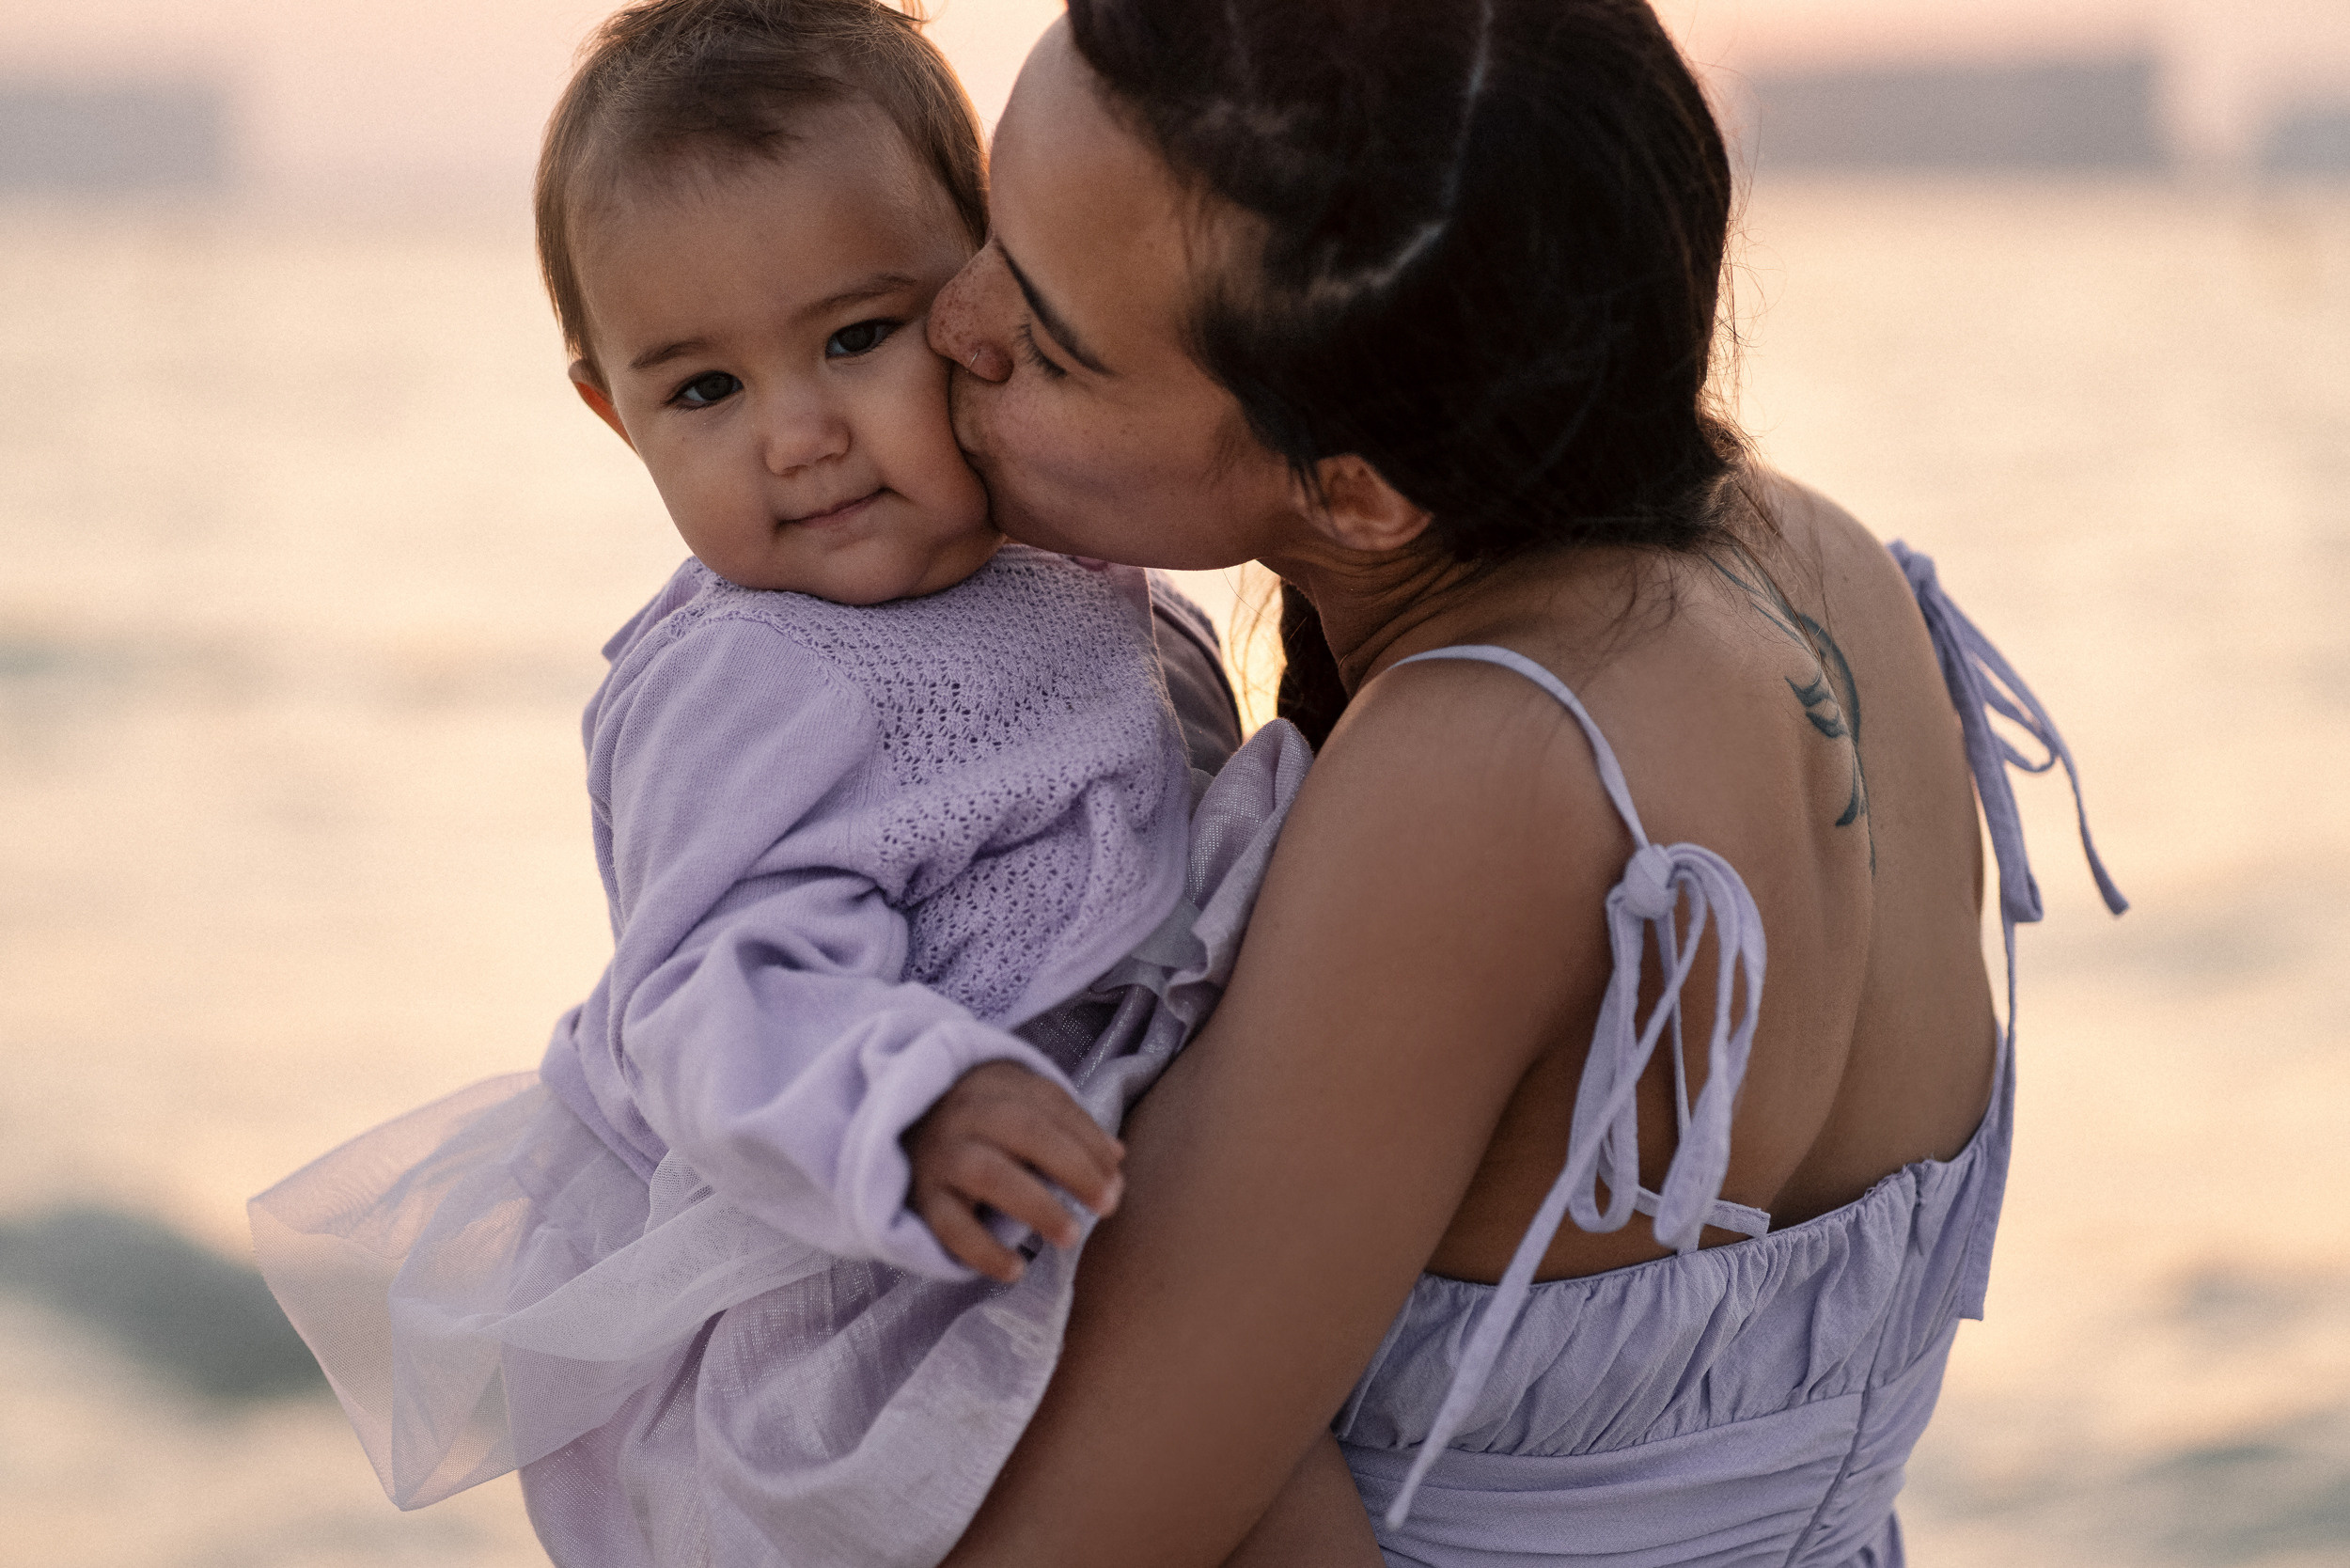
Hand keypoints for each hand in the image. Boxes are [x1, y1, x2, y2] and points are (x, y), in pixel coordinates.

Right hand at [905, 1061, 1125, 1282]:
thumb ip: (1062, 1124)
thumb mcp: (1012, 1105)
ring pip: (990, 1174)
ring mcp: (939, 1154)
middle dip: (1074, 1166)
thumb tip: (1116, 1157)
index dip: (1088, 1137)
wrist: (887, 1131)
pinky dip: (984, 1251)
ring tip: (1072, 1236)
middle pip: (1025, 1130)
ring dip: (1038, 1205)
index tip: (1116, 1174)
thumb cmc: (971, 1124)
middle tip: (1109, 1203)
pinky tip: (1016, 1269)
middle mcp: (963, 1113)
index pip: (1049, 1103)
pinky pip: (951, 1226)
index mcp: (992, 1084)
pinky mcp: (920, 1197)